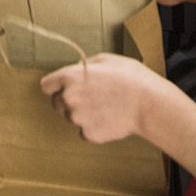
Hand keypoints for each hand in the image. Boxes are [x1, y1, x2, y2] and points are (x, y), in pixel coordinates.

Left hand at [39, 53, 170, 143]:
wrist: (149, 104)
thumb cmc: (130, 77)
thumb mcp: (105, 60)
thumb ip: (83, 66)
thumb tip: (75, 71)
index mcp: (69, 77)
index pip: (46, 86)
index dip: (55, 86)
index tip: (63, 88)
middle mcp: (68, 98)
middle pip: (56, 104)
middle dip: (69, 101)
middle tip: (91, 98)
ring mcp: (77, 119)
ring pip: (71, 118)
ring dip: (82, 115)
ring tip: (104, 107)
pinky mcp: (89, 135)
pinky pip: (85, 132)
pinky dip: (94, 128)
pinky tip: (109, 119)